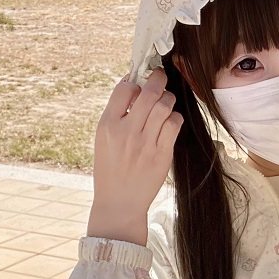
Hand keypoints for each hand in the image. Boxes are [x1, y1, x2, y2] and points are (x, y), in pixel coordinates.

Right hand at [89, 68, 183, 241]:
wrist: (119, 202)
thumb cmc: (111, 168)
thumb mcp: (104, 139)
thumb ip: (117, 115)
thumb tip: (135, 88)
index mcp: (108, 125)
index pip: (124, 88)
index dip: (135, 80)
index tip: (140, 80)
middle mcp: (126, 131)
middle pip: (149, 92)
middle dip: (158, 79)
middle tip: (161, 77)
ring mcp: (145, 143)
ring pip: (165, 106)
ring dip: (168, 98)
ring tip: (166, 102)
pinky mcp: (162, 154)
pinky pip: (174, 124)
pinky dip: (175, 118)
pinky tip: (170, 122)